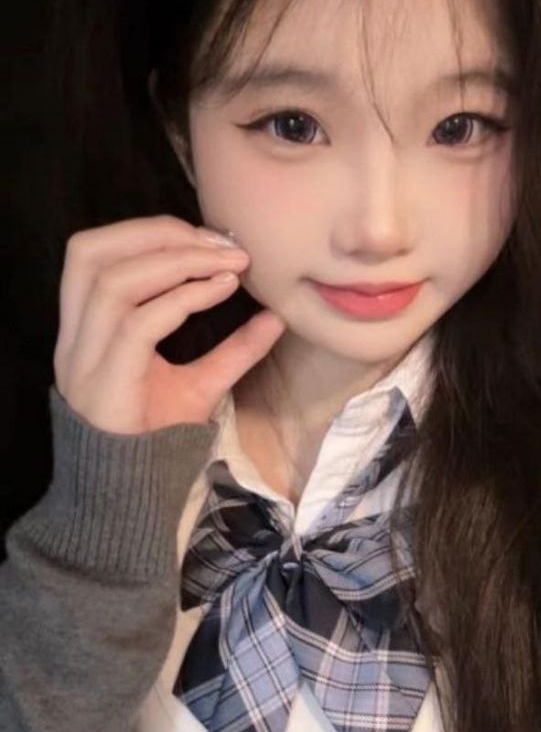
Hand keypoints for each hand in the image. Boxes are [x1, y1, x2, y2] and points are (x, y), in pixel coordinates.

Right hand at [53, 215, 284, 433]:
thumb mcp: (200, 386)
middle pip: (91, 252)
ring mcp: (84, 360)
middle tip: (221, 246)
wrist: (132, 499)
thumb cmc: (157, 441)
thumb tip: (275, 318)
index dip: (147, 232)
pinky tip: (220, 292)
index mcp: (84, 330)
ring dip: (176, 261)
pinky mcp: (106, 382)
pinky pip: (138, 323)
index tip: (208, 239)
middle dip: (160, 235)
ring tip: (226, 266)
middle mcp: (74, 339)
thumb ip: (231, 351)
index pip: (90, 253)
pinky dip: (183, 298)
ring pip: (113, 280)